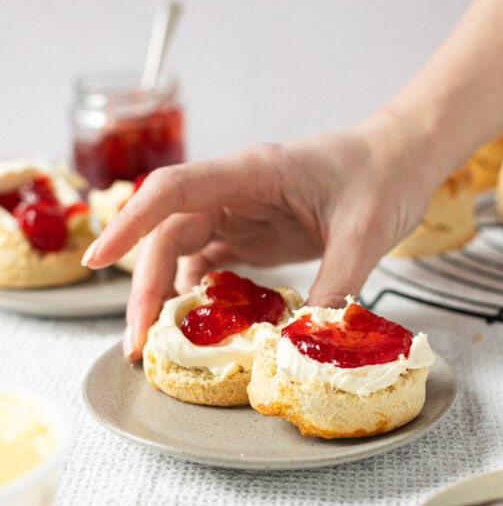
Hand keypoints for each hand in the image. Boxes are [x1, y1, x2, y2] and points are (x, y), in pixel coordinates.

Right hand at [83, 112, 433, 358]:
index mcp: (252, 172)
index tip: (97, 261)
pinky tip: (202, 323)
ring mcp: (242, 212)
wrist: (402, 159)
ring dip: (166, 294)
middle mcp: (235, 190)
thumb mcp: (365, 231)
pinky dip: (200, 294)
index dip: (130, 223)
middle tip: (139, 343)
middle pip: (167, 233)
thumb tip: (303, 346)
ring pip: (182, 250)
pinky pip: (211, 263)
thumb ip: (336, 285)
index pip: (172, 190)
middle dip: (146, 286)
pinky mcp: (254, 233)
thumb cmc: (384, 174)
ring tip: (161, 343)